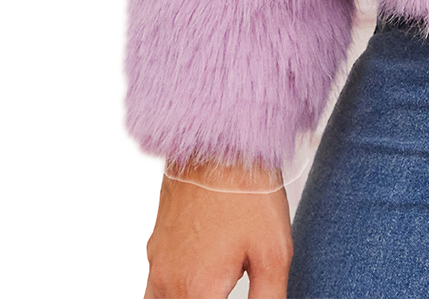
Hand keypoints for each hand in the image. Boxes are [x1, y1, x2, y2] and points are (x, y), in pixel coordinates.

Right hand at [143, 159, 291, 298]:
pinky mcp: (155, 246)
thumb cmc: (247, 193)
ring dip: (188, 297)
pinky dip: (173, 291)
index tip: (233, 290)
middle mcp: (169, 284)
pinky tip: (198, 276)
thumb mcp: (273, 253)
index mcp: (197, 292)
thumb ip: (268, 298)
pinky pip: (155, 287)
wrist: (219, 144)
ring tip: (214, 286)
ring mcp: (157, 265)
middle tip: (229, 283)